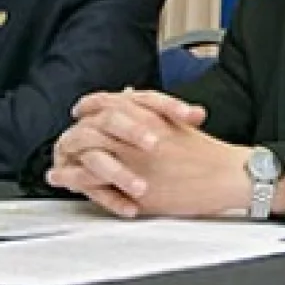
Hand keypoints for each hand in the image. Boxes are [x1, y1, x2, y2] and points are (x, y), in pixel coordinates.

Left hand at [46, 90, 255, 219]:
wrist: (227, 174)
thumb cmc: (208, 153)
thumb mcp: (178, 123)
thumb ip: (153, 114)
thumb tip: (134, 100)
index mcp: (148, 115)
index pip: (108, 102)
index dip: (91, 105)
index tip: (81, 110)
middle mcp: (136, 133)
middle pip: (91, 125)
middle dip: (74, 132)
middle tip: (65, 140)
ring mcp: (133, 159)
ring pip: (86, 150)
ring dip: (67, 156)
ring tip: (56, 166)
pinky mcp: (134, 184)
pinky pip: (93, 180)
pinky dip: (74, 179)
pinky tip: (64, 180)